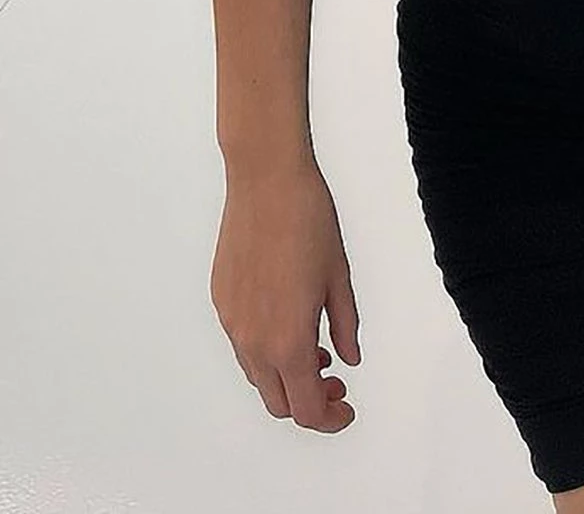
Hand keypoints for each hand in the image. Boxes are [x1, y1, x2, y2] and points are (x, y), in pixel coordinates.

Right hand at [211, 159, 361, 429]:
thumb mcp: (339, 277)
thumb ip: (344, 325)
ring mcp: (232, 322)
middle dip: (308, 402)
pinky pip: (242, 344)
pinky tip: (288, 322)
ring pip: (257, 375)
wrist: (265, 179)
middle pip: (278, 402)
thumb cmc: (307, 220)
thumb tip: (348, 358)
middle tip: (335, 383)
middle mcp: (253, 340)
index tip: (346, 407)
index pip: (305, 409)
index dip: (329, 418)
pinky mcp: (221, 301)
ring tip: (316, 349)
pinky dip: (266, 350)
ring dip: (286, 376)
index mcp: (288, 340)